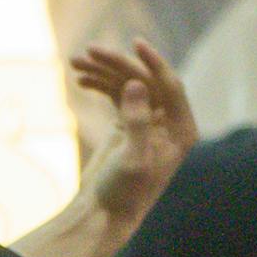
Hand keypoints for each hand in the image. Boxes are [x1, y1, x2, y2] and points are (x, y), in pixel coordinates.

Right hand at [69, 39, 197, 224]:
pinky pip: (115, 94)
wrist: (102, 213)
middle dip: (116, 64)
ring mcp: (146, 121)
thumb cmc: (123, 192)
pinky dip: (98, 84)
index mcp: (180, 130)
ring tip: (75, 62)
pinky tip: (80, 79)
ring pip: (127, 84)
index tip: (134, 43)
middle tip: (88, 51)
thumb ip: (137, 121)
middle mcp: (167, 122)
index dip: (153, 62)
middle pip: (144, 81)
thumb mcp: (132, 159)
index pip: (170, 86)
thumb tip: (137, 84)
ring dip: (102, 71)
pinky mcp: (127, 123)